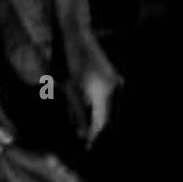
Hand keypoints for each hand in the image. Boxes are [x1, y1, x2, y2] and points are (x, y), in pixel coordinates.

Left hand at [50, 0, 123, 143]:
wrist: (74, 32)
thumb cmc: (66, 59)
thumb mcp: (68, 88)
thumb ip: (77, 112)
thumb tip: (83, 134)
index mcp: (103, 93)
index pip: (101, 124)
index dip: (93, 138)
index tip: (87, 149)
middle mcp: (114, 89)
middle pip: (107, 119)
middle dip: (95, 130)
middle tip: (84, 143)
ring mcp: (116, 82)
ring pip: (108, 110)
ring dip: (97, 119)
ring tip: (83, 129)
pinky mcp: (113, 78)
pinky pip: (108, 100)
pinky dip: (98, 108)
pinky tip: (86, 112)